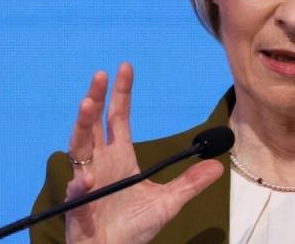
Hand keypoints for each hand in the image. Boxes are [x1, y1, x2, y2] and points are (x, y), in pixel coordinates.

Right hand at [64, 62, 223, 243]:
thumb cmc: (133, 228)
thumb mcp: (169, 202)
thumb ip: (190, 183)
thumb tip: (217, 166)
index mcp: (119, 157)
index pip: (118, 118)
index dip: (121, 93)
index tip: (124, 67)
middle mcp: (100, 163)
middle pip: (93, 124)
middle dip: (95, 98)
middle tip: (100, 75)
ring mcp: (87, 182)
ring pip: (79, 149)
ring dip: (81, 127)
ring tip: (86, 104)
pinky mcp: (78, 207)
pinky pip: (77, 192)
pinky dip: (79, 184)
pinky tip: (85, 176)